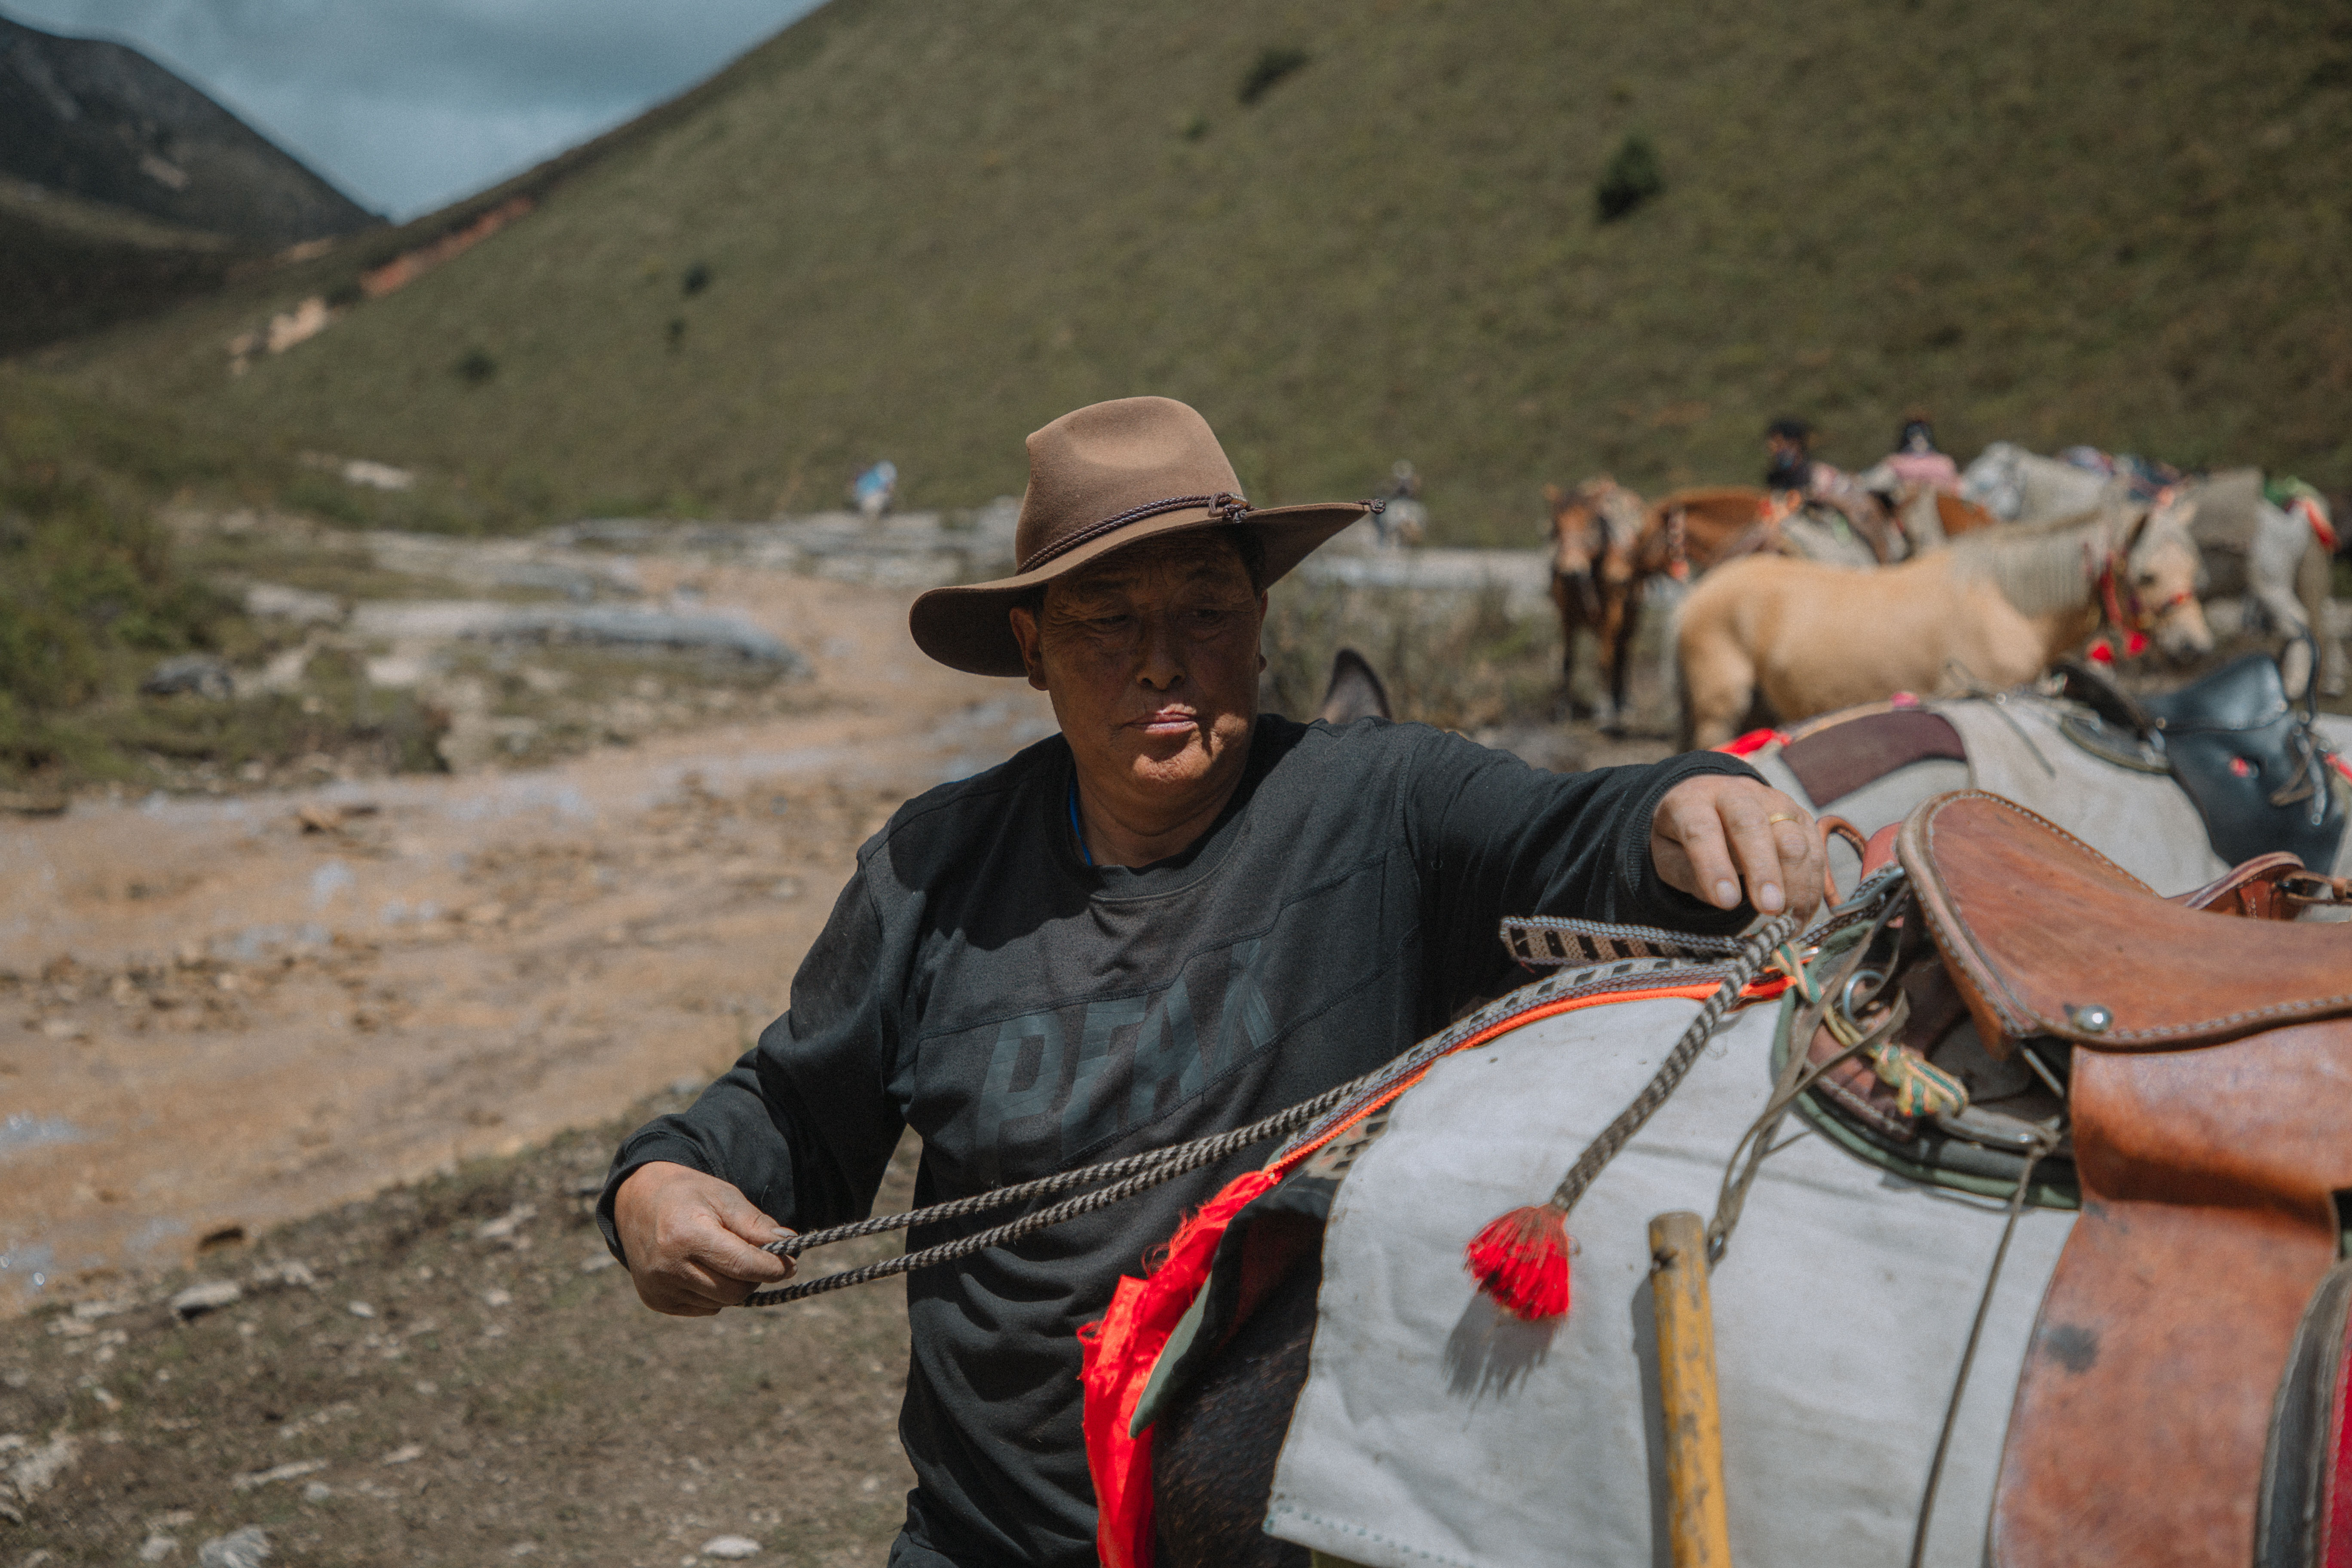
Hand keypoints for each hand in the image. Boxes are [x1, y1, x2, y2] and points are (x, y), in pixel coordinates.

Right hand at [612, 1161, 795, 1316]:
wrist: (637, 1201)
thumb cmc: (688, 1195)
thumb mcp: (724, 1196)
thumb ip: (755, 1223)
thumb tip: (789, 1243)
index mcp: (686, 1235)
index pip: (742, 1265)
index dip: (773, 1267)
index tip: (790, 1262)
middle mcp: (668, 1266)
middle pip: (734, 1291)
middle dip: (755, 1277)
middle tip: (760, 1259)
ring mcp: (659, 1287)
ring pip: (720, 1303)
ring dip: (734, 1285)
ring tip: (726, 1258)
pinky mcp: (656, 1300)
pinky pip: (703, 1308)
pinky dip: (714, 1294)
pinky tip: (705, 1269)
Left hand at [1649, 775, 1825, 924]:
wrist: (1710, 804)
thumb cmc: (1683, 838)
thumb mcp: (1668, 855)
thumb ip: (1689, 875)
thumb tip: (1728, 901)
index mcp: (1692, 800)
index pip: (1701, 829)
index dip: (1714, 866)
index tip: (1725, 902)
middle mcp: (1735, 794)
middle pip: (1753, 825)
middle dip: (1764, 870)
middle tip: (1769, 909)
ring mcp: (1773, 802)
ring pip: (1792, 838)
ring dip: (1796, 883)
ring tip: (1788, 922)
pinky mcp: (1801, 816)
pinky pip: (1814, 850)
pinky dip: (1811, 887)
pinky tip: (1800, 915)